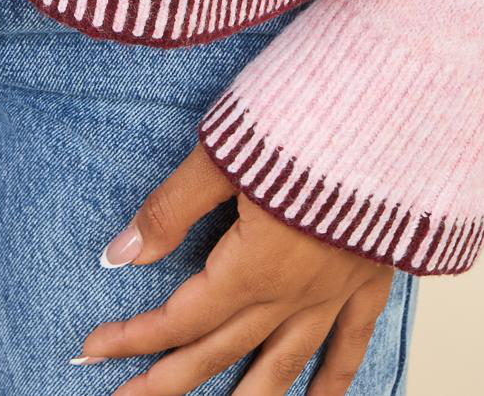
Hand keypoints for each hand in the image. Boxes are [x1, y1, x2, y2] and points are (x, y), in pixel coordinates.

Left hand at [74, 144, 391, 393]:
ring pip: (284, 364)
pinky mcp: (370, 275)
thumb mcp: (221, 154)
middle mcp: (293, 293)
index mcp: (253, 267)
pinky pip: (351, 341)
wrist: (391, 113)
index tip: (92, 350)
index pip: (180, 318)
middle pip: (221, 352)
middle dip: (168, 380)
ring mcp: (335, 290)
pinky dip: (333, 378)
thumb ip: (171, 209)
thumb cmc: (305, 119)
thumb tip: (120, 254)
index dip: (134, 337)